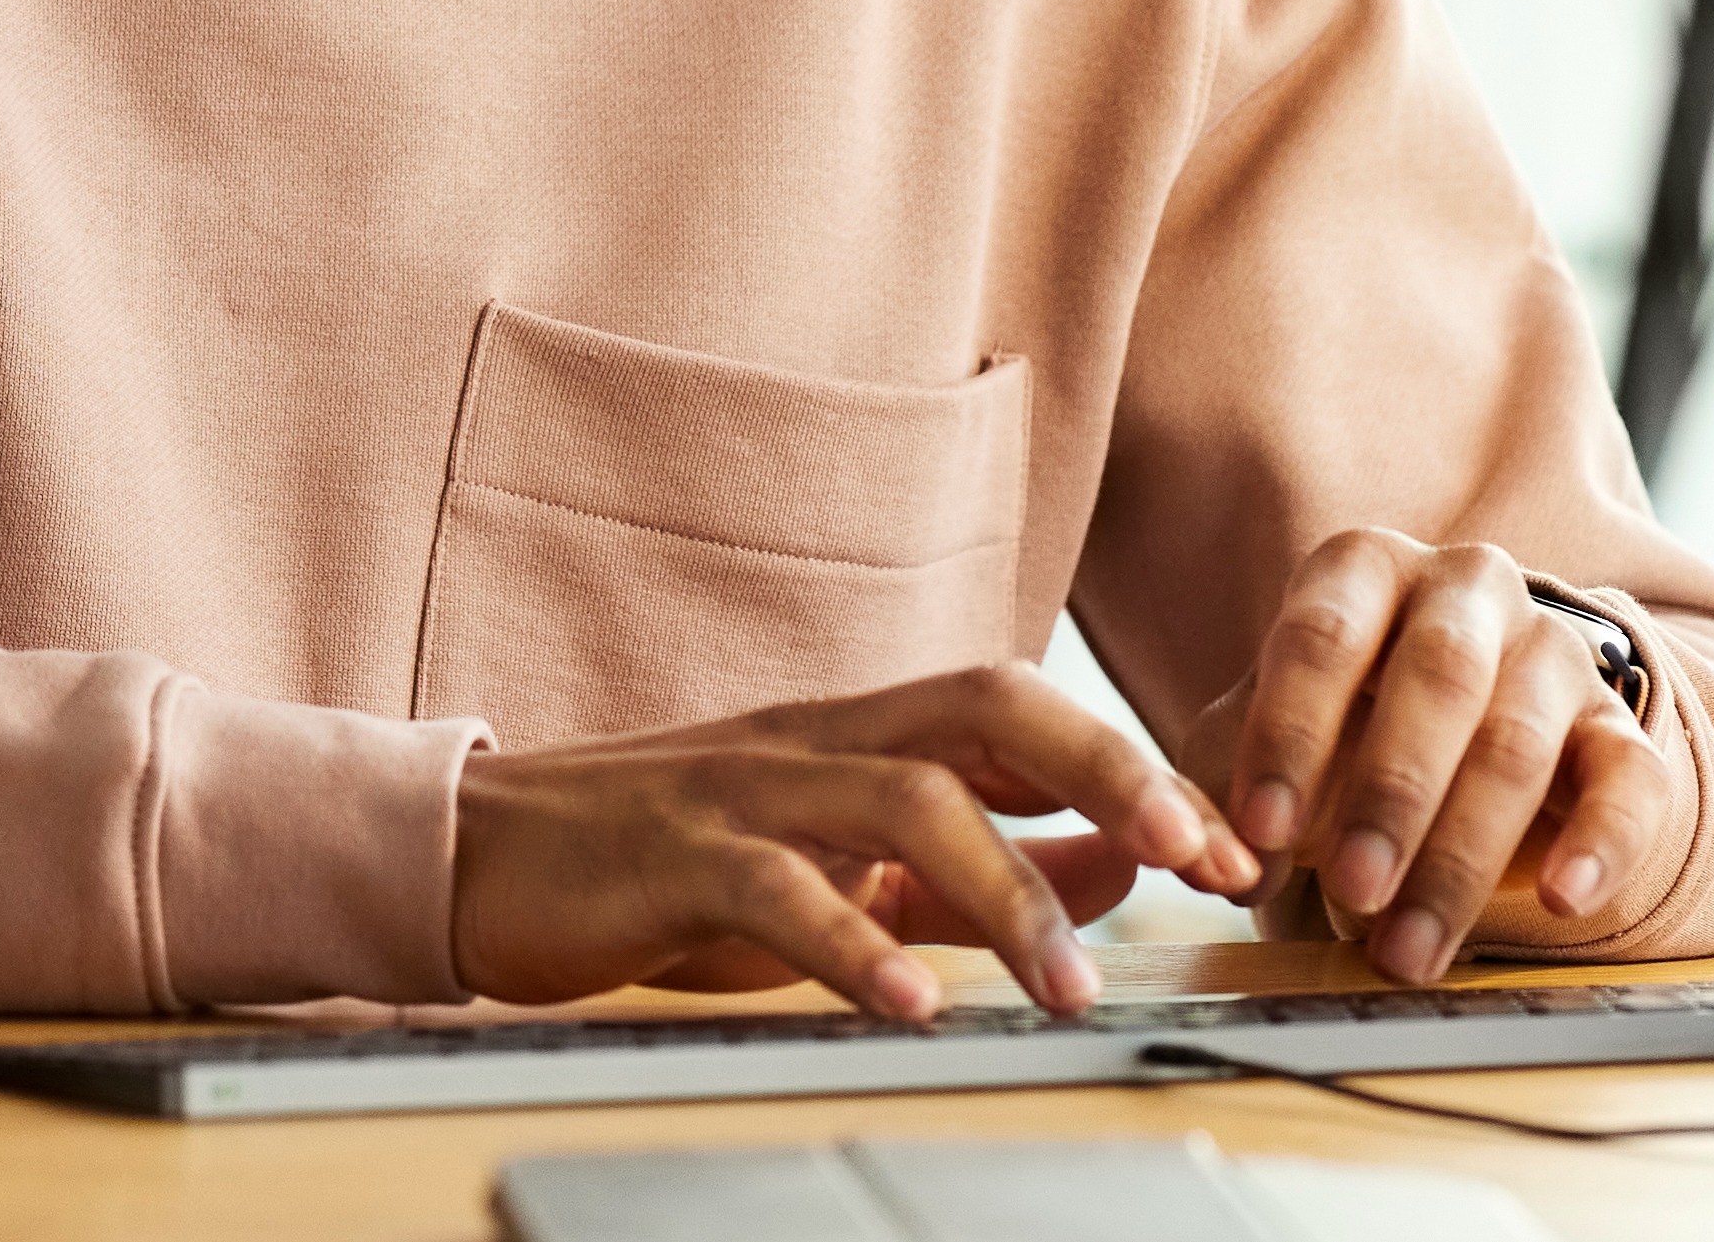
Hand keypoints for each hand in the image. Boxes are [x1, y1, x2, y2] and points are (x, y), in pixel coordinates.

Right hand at [449, 664, 1260, 1022]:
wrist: (480, 853)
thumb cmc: (663, 863)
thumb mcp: (837, 860)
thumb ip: (972, 865)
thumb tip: (1119, 868)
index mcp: (863, 731)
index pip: (1028, 714)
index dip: (1138, 767)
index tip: (1233, 844)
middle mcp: (819, 736)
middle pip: (992, 707)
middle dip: (1111, 773)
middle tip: (1201, 857)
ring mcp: (747, 787)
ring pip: (906, 799)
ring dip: (1007, 892)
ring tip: (1067, 987)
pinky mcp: (675, 854)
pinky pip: (780, 889)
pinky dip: (854, 946)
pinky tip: (910, 1005)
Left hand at [1226, 528, 1657, 982]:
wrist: (1454, 722)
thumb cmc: (1335, 726)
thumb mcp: (1265, 739)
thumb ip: (1221, 794)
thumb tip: (1218, 866)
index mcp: (1364, 570)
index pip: (1324, 635)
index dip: (1289, 736)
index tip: (1260, 835)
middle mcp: (1467, 588)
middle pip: (1439, 676)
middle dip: (1391, 793)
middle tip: (1350, 892)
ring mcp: (1552, 652)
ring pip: (1520, 742)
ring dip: (1461, 854)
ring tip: (1408, 948)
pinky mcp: (1618, 727)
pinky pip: (1630, 778)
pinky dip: (1602, 842)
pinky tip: (1561, 900)